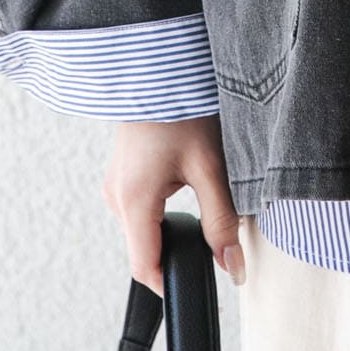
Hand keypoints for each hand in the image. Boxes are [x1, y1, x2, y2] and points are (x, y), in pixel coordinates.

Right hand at [103, 114, 246, 295]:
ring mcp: (116, 184)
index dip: (172, 284)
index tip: (199, 284)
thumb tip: (233, 267)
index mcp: (132, 201)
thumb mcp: (210, 167)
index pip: (144, 268)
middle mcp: (116, 196)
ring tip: (199, 201)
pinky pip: (139, 208)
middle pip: (144, 250)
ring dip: (170, 229)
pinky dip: (161, 209)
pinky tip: (184, 184)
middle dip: (176, 254)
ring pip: (143, 229)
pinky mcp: (122, 173)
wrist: (160, 66)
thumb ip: (221, 221)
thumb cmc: (182, 108)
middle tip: (211, 241)